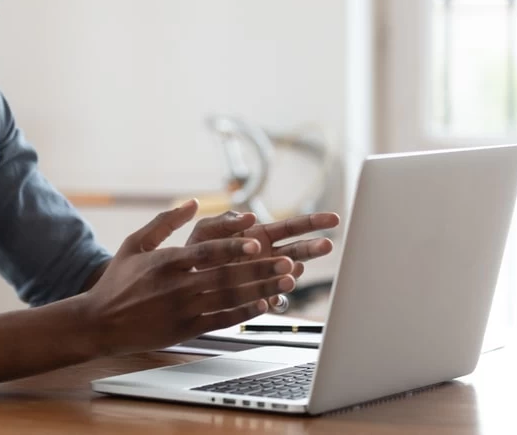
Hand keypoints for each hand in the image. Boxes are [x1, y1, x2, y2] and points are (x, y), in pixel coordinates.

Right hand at [78, 199, 298, 355]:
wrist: (99, 322)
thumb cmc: (117, 281)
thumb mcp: (134, 243)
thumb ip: (165, 222)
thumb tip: (193, 202)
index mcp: (166, 262)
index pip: (206, 251)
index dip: (234, 245)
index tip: (258, 239)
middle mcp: (177, 286)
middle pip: (226, 276)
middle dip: (260, 268)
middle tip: (287, 260)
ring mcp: (183, 309)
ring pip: (230, 298)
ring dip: (261, 289)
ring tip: (286, 281)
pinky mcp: (186, 329)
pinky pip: (222, 320)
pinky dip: (245, 312)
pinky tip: (264, 305)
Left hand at [184, 208, 339, 308]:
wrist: (182, 280)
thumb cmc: (196, 250)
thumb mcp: (207, 230)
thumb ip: (225, 221)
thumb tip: (251, 216)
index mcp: (260, 236)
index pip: (292, 227)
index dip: (313, 222)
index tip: (333, 219)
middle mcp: (267, 256)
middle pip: (298, 250)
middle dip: (313, 247)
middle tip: (327, 245)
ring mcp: (263, 278)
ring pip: (287, 276)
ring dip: (291, 274)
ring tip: (292, 273)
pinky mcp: (255, 298)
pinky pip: (271, 299)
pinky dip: (273, 298)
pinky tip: (273, 298)